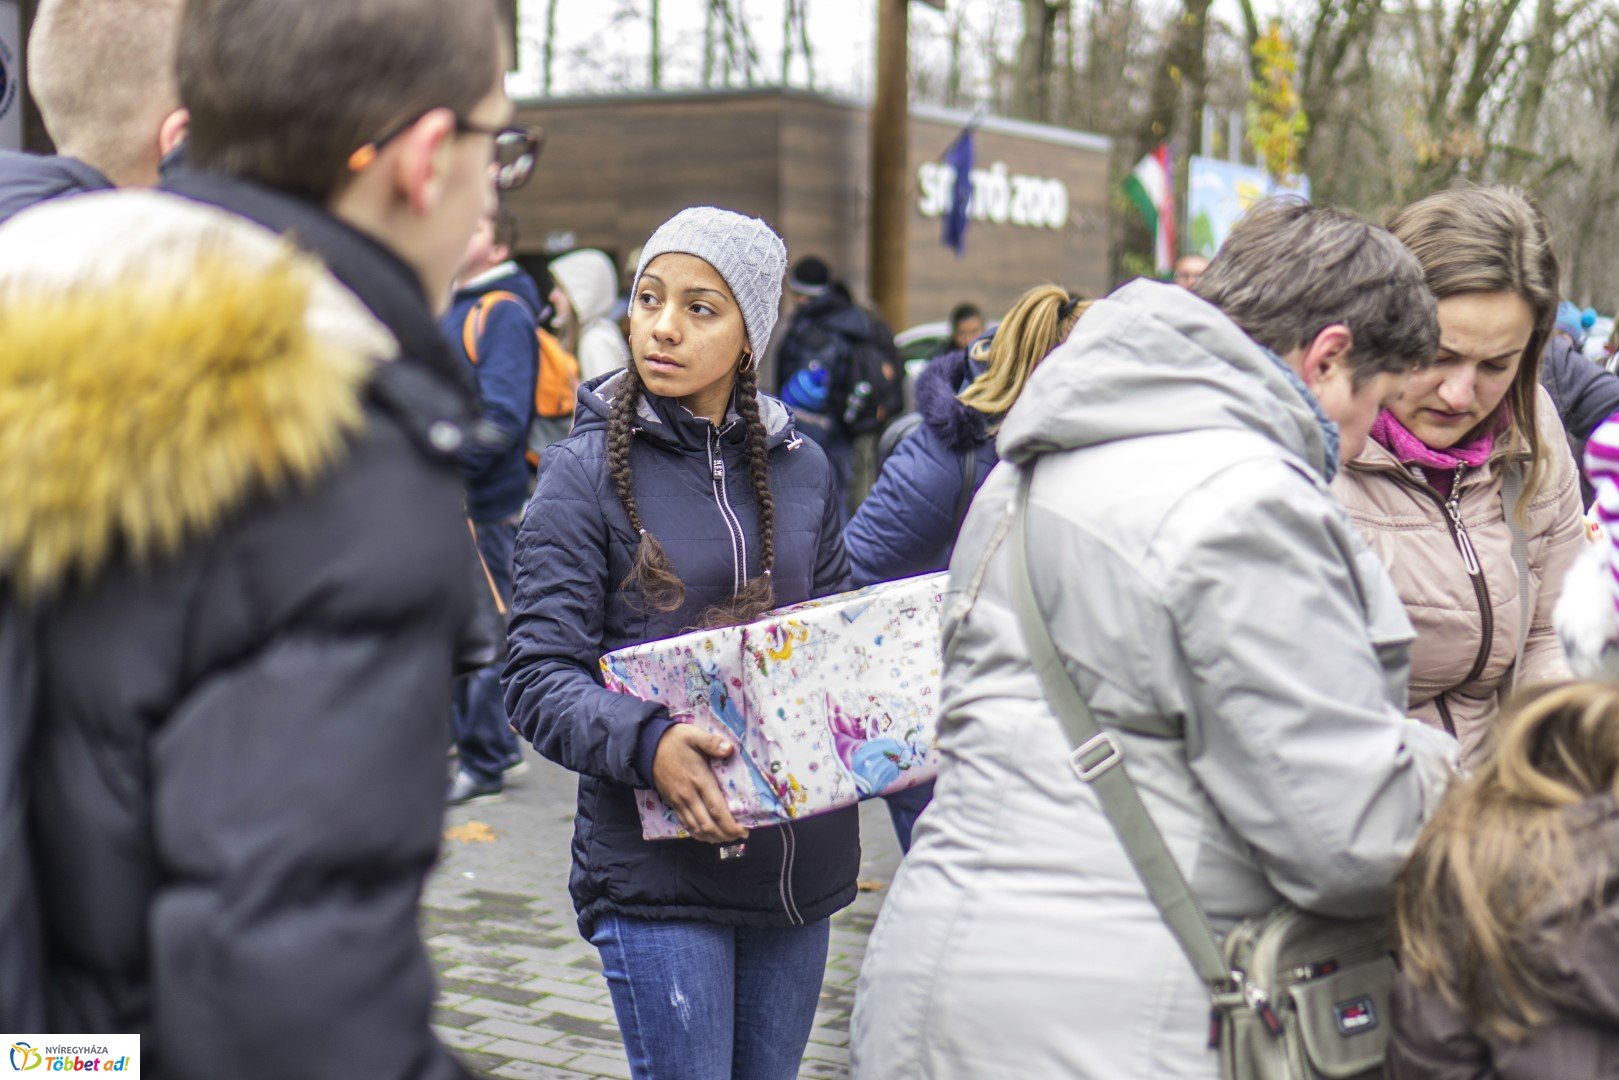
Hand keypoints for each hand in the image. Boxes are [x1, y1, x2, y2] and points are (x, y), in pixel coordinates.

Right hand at [651, 725, 748, 843]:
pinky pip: (686, 824)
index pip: (716, 810)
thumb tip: (730, 749)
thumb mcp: (694, 735)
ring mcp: (678, 802)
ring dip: (713, 837)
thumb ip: (712, 742)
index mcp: (699, 780)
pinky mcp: (672, 803)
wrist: (648, 747)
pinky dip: (697, 834)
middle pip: (708, 825)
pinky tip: (707, 835)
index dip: (730, 825)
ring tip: (727, 838)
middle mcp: (688, 795)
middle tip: (740, 835)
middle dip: (725, 835)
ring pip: (696, 828)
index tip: (744, 830)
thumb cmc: (675, 741)